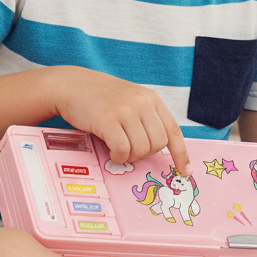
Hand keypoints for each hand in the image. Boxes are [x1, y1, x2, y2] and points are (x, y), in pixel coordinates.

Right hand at [50, 67, 190, 175]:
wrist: (71, 85)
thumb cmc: (100, 98)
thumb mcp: (130, 100)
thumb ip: (145, 118)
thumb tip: (158, 148)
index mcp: (151, 98)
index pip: (173, 130)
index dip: (180, 153)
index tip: (184, 171)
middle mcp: (142, 103)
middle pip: (158, 144)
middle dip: (145, 153)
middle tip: (129, 149)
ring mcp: (126, 110)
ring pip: (142, 149)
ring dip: (130, 156)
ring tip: (117, 147)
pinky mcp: (109, 120)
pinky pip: (123, 150)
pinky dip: (118, 156)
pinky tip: (110, 149)